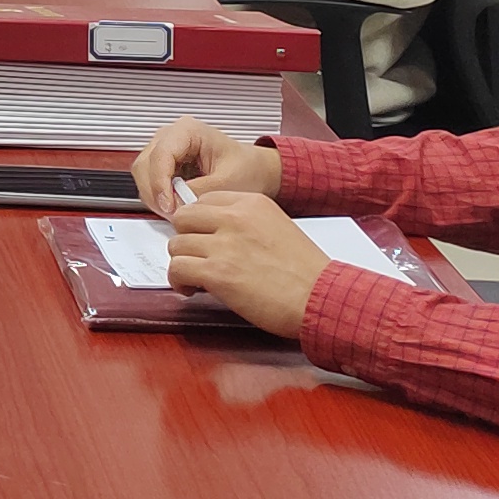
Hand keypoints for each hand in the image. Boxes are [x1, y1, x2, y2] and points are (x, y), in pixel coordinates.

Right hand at [131, 117, 278, 214]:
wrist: (255, 170)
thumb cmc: (246, 168)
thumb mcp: (228, 182)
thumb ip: (199, 191)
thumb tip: (176, 203)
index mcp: (188, 130)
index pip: (160, 155)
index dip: (159, 183)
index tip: (169, 206)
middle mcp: (172, 136)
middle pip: (145, 164)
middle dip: (155, 192)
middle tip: (172, 213)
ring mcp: (166, 149)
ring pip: (143, 173)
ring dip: (155, 195)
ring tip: (176, 210)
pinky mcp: (165, 163)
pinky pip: (150, 180)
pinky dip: (158, 196)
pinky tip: (175, 204)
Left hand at [162, 189, 329, 337]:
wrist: (322, 297)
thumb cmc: (306, 272)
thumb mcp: (277, 227)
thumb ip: (245, 223)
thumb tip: (215, 232)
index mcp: (251, 203)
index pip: (203, 200)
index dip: (198, 223)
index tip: (200, 237)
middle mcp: (235, 218)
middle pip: (183, 218)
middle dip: (186, 239)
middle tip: (195, 256)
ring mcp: (225, 244)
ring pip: (176, 245)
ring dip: (182, 263)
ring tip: (195, 277)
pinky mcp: (217, 273)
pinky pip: (178, 269)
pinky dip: (179, 281)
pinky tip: (191, 288)